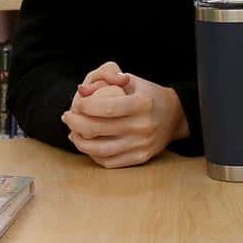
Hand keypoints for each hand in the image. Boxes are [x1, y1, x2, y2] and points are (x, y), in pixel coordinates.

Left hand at [61, 63, 187, 168]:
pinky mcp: (140, 158)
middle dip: (76, 123)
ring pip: (100, 150)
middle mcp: (143, 126)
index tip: (77, 104)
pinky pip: (110, 161)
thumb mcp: (132, 81)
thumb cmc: (148, 95)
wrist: (175, 117)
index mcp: (142, 104)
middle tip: (67, 117)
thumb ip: (107, 82)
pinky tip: (87, 145)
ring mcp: (141, 145)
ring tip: (72, 133)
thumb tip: (82, 91)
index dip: (85, 107)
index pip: (107, 107)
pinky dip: (93, 155)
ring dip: (80, 142)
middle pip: (99, 129)